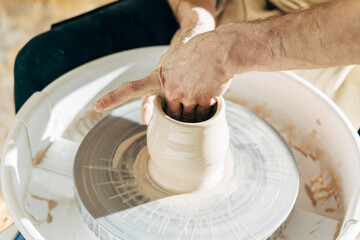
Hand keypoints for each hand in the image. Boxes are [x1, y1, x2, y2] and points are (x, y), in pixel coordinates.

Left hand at [94, 9, 232, 121]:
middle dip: (179, 110)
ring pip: (186, 117)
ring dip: (194, 109)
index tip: (97, 107)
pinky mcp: (200, 101)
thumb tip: (165, 104)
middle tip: (190, 94)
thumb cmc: (197, 53)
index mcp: (158, 77)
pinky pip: (201, 116)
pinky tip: (210, 93)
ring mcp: (184, 96)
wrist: (220, 49)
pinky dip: (205, 109)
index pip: (131, 90)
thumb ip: (166, 83)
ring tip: (201, 90)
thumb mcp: (174, 63)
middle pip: (170, 113)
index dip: (113, 98)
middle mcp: (168, 89)